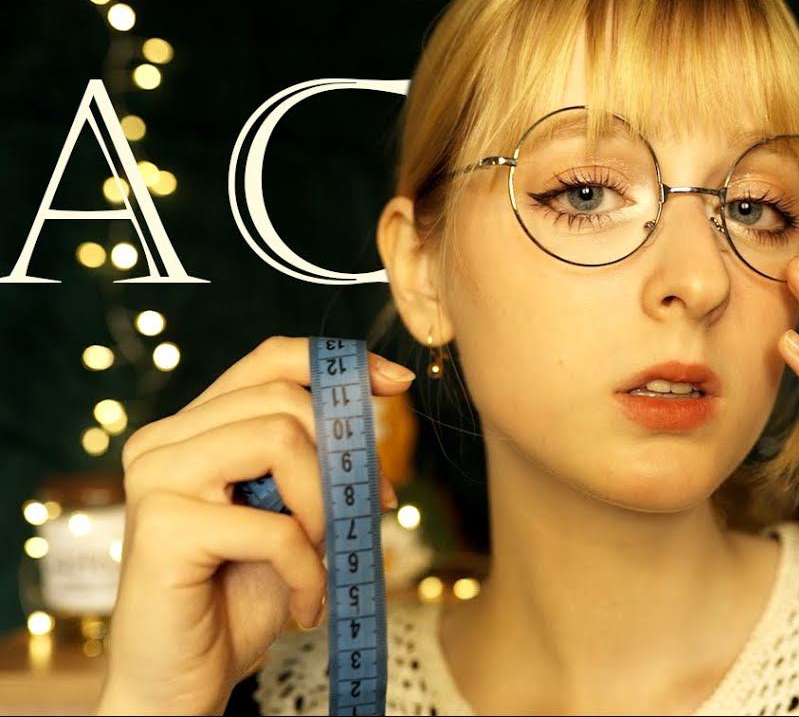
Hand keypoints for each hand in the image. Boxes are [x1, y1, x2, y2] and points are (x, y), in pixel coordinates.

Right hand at [97, 336, 412, 714]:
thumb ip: (316, 464)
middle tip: (367, 513)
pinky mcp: (163, 530)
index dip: (337, 365)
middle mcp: (163, 442)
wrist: (183, 683)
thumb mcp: (294, 518)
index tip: (396, 385)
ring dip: (324, 508)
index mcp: (192, 430)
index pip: (267, 360)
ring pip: (279, 441)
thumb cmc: (240, 599)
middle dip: (345, 457)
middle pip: (284, 401)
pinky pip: (275, 528)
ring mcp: (155, 480)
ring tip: (323, 559)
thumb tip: (377, 411)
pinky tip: (306, 607)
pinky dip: (309, 572)